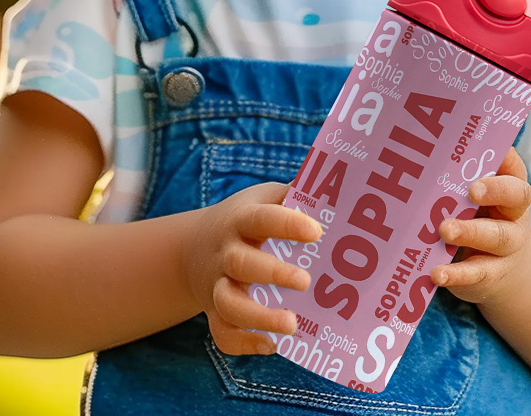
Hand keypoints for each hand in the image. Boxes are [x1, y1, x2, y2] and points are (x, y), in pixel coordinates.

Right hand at [184, 182, 322, 354]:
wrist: (193, 247)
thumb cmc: (246, 218)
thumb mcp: (264, 198)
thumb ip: (295, 195)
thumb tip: (336, 184)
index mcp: (241, 219)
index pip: (262, 218)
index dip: (287, 224)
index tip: (317, 231)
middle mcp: (225, 252)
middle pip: (242, 262)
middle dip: (273, 273)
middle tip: (306, 281)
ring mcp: (216, 284)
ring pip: (228, 304)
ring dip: (259, 317)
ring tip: (292, 325)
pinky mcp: (214, 311)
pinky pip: (221, 333)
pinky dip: (244, 344)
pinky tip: (273, 345)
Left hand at [430, 147, 530, 305]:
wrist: (505, 270)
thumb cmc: (483, 219)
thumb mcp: (479, 199)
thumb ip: (461, 177)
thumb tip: (427, 151)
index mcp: (511, 188)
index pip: (514, 169)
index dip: (504, 161)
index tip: (484, 155)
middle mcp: (514, 215)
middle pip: (514, 198)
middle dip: (493, 191)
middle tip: (471, 190)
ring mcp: (506, 247)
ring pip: (495, 237)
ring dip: (469, 232)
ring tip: (444, 230)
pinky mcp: (490, 274)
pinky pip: (476, 273)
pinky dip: (456, 274)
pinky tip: (437, 273)